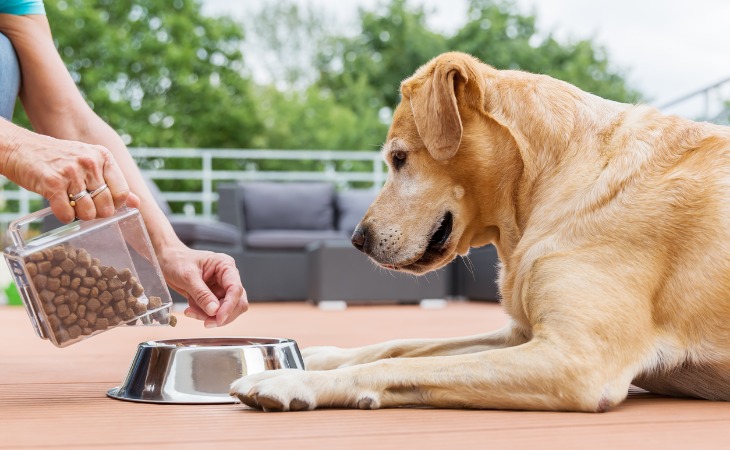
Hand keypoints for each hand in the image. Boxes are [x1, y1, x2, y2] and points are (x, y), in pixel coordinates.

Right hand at [3, 132, 139, 222]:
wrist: (21, 149)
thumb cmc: (58, 159)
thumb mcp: (90, 164)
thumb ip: (113, 183)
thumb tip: (137, 203)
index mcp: (103, 157)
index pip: (122, 192)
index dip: (114, 205)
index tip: (102, 203)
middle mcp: (90, 162)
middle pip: (107, 205)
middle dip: (96, 213)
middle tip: (83, 205)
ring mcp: (71, 171)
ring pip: (88, 212)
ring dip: (79, 215)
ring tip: (70, 203)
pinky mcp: (53, 182)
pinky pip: (67, 214)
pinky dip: (63, 216)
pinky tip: (58, 205)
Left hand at [157, 245, 247, 326]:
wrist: (167, 261)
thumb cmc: (177, 261)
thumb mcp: (188, 276)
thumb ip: (201, 294)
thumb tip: (214, 310)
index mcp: (225, 266)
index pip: (235, 289)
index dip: (230, 306)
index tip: (219, 318)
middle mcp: (227, 278)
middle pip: (237, 302)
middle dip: (222, 314)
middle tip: (206, 322)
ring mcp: (221, 288)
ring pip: (226, 310)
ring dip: (209, 316)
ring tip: (191, 312)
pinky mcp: (214, 297)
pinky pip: (214, 312)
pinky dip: (203, 314)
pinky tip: (190, 309)